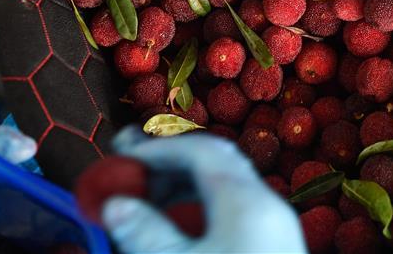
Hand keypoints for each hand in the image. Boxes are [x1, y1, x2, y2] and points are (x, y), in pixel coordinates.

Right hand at [101, 126, 305, 253]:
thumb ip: (146, 233)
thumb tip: (116, 204)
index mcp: (246, 200)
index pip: (202, 151)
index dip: (159, 148)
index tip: (122, 157)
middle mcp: (267, 206)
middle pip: (218, 165)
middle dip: (172, 164)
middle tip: (130, 172)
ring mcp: (276, 229)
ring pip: (229, 190)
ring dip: (186, 188)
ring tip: (145, 203)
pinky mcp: (276, 250)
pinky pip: (236, 215)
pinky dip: (203, 212)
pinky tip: (177, 231)